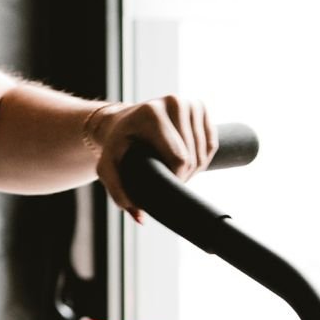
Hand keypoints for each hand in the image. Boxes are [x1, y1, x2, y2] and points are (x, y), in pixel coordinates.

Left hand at [90, 96, 217, 218]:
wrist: (123, 122)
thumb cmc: (116, 146)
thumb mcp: (108, 167)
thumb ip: (118, 193)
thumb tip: (141, 217)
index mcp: (152, 113)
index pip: (179, 158)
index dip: (175, 180)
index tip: (162, 184)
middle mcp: (174, 102)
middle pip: (193, 157)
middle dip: (184, 176)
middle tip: (166, 178)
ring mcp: (189, 103)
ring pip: (205, 152)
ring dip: (195, 169)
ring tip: (174, 170)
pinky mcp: (200, 106)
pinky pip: (212, 144)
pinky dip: (203, 157)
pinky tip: (186, 159)